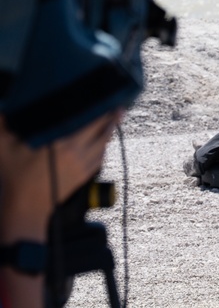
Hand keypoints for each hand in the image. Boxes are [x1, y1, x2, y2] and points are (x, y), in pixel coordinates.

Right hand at [0, 110, 120, 235]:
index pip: (90, 123)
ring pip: (104, 146)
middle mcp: (78, 154)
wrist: (25, 208)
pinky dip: (104, 148)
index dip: (101, 111)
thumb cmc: (15, 177)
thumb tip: (1, 107)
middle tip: (119, 107)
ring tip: (114, 120)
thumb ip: (3, 124)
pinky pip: (100, 159)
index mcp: (63, 144)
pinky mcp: (84, 177)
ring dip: (110, 133)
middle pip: (103, 132)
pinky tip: (103, 142)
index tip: (108, 99)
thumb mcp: (5, 148)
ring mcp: (83, 166)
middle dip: (111, 119)